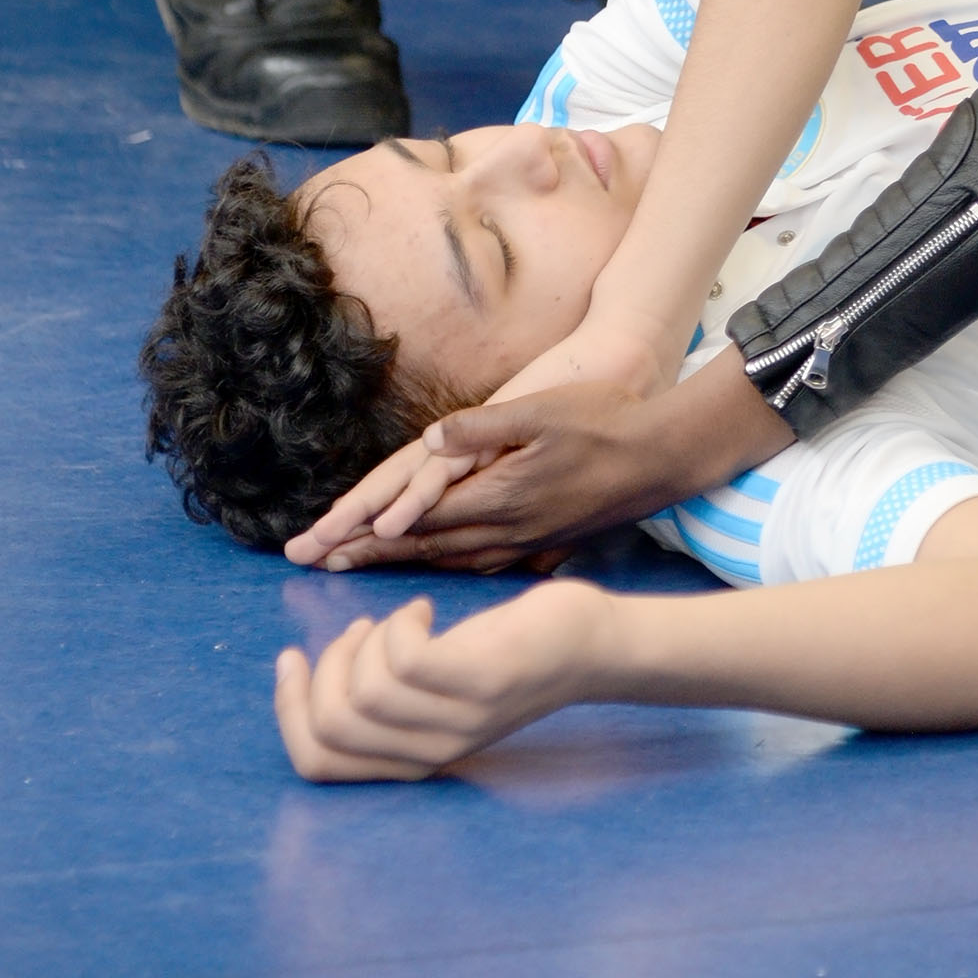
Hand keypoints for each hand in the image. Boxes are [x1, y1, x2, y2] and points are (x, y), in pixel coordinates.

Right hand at [274, 583, 608, 781]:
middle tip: (357, 630)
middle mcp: (430, 751)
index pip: (316, 764)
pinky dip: (401, 622)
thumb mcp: (433, 692)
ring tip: (398, 620)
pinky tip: (426, 610)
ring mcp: (457, 718)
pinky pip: (406, 659)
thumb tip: (310, 675)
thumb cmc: (501, 657)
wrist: (586, 648)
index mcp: (409, 759)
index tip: (292, 658)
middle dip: (324, 668)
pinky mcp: (481, 679)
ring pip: (363, 692)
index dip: (288, 711)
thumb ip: (383, 699)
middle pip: (331, 727)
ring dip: (365, 640)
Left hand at [284, 356, 790, 577]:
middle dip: (364, 553)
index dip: (363, 530)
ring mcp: (524, 541)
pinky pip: (476, 561)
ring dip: (397, 561)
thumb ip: (483, 429)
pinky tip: (433, 564)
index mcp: (497, 499)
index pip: (414, 520)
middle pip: (420, 547)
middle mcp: (504, 529)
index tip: (320, 543)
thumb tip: (431, 440)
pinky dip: (440, 565)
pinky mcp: (541, 541)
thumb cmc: (604, 424)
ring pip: (445, 559)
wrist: (662, 457)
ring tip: (357, 563)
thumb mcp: (543, 412)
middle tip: (315, 562)